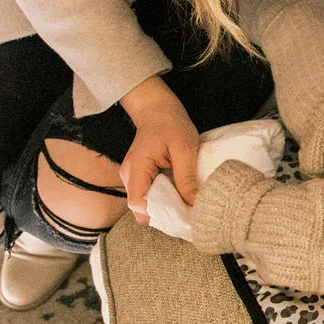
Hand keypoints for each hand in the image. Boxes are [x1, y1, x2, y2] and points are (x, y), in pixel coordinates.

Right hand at [118, 75, 200, 217]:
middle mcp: (128, 176)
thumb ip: (187, 178)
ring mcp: (132, 177)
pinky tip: (179, 194)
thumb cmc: (170, 123)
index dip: (159, 214)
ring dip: (164, 206)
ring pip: (145, 203)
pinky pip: (148, 194)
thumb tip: (194, 205)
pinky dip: (163, 198)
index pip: (138, 204)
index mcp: (136, 168)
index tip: (181, 215)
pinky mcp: (139, 176)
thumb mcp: (185, 149)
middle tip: (187, 213)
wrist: (157, 108)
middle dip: (163, 214)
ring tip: (185, 204)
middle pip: (141, 208)